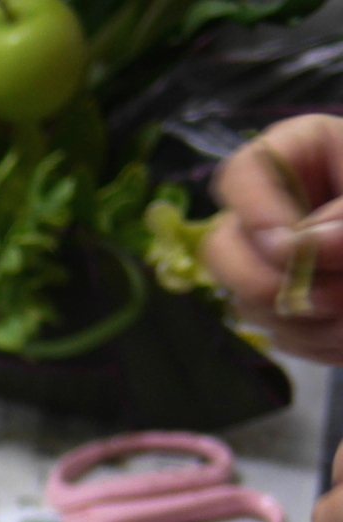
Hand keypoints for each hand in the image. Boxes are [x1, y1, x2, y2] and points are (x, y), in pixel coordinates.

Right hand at [205, 114, 342, 362]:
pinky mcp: (290, 304)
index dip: (254, 211)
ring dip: (309, 322)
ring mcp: (275, 261)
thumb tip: (306, 248)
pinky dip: (320, 342)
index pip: (245, 174)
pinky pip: (281, 333)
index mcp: (301, 155)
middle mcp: (275, 209)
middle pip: (224, 248)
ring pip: (250, 302)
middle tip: (321, 299)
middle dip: (268, 283)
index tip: (287, 247)